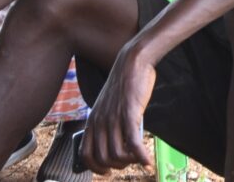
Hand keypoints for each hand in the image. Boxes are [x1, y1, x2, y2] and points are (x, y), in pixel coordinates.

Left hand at [79, 47, 153, 173]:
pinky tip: (148, 162)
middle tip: (128, 161)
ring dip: (129, 162)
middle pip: (102, 158)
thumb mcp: (108, 104)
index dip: (95, 167)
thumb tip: (116, 140)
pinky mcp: (130, 114)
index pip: (86, 153)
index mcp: (92, 120)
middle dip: (116, 166)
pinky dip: (140, 157)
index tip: (108, 170)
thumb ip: (107, 121)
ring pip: (117, 154)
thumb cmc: (124, 83)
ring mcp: (114, 119)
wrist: (132, 62)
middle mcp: (100, 122)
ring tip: (139, 158)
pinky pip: (133, 143)